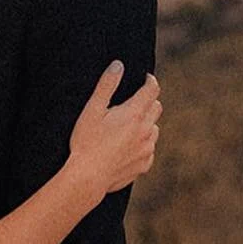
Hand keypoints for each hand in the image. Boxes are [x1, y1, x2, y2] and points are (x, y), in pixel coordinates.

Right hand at [66, 63, 160, 199]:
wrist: (87, 178)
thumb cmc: (86, 143)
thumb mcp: (92, 110)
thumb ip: (106, 85)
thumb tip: (118, 65)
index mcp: (134, 114)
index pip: (152, 89)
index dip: (149, 80)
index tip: (144, 78)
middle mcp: (146, 130)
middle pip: (156, 107)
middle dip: (148, 101)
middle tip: (132, 103)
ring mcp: (147, 149)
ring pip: (154, 129)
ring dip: (146, 124)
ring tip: (128, 128)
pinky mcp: (144, 164)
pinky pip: (149, 149)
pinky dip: (142, 145)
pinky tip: (127, 148)